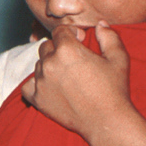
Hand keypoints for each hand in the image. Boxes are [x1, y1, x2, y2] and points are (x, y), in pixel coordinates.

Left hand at [21, 24, 135, 144]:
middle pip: (46, 46)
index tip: (79, 41)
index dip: (70, 33)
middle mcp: (50, 63)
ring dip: (48, 66)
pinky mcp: (37, 99)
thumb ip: (109, 36)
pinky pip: (27, 86)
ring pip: (38, 65)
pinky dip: (35, 84)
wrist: (106, 120)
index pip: (59, 31)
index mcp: (67, 49)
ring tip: (66, 76)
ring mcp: (41, 81)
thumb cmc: (114, 89)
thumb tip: (100, 24)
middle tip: (72, 59)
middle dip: (58, 48)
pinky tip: (48, 86)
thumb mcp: (118, 58)